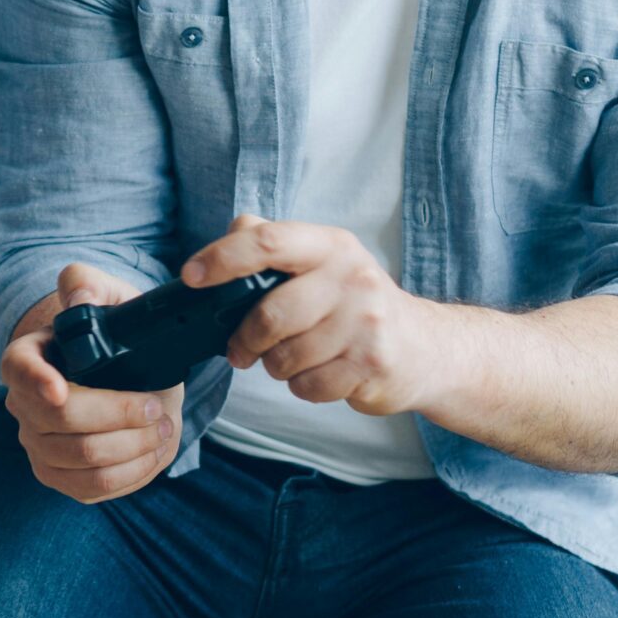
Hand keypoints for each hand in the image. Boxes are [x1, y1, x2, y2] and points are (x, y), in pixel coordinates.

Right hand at [0, 264, 181, 503]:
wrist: (128, 371)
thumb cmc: (114, 331)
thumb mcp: (108, 295)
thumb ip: (89, 283)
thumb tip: (80, 301)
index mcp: (26, 358)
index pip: (18, 370)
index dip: (36, 382)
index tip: (61, 390)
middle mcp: (23, 406)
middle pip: (61, 422)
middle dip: (118, 415)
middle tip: (158, 405)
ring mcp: (40, 446)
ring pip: (83, 460)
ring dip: (133, 447)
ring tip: (163, 427)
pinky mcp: (63, 478)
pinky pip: (95, 488)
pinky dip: (133, 473)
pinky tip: (154, 451)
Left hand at [180, 215, 449, 415]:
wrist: (426, 348)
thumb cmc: (357, 303)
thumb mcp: (324, 262)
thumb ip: (275, 243)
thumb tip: (233, 230)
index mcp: (332, 246)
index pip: (268, 242)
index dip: (222, 259)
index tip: (191, 277)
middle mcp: (352, 278)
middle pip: (271, 314)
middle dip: (245, 338)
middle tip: (239, 350)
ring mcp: (366, 323)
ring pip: (286, 357)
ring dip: (275, 366)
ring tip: (290, 359)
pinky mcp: (372, 365)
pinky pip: (308, 386)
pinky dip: (301, 387)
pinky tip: (319, 374)